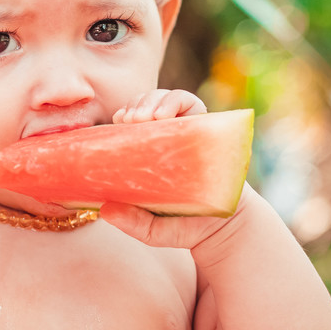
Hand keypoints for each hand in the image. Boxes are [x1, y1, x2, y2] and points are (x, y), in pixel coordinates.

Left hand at [103, 89, 222, 249]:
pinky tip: (164, 115)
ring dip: (153, 100)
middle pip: (147, 104)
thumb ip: (132, 222)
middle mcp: (169, 139)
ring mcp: (189, 132)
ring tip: (146, 117)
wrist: (225, 231)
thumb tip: (105, 210)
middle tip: (129, 119)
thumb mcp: (153, 230)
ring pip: (167, 98)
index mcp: (149, 154)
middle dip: (137, 104)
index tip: (117, 121)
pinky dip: (176, 101)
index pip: (132, 122)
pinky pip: (192, 103)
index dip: (124, 115)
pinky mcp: (208, 129)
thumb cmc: (185, 226)